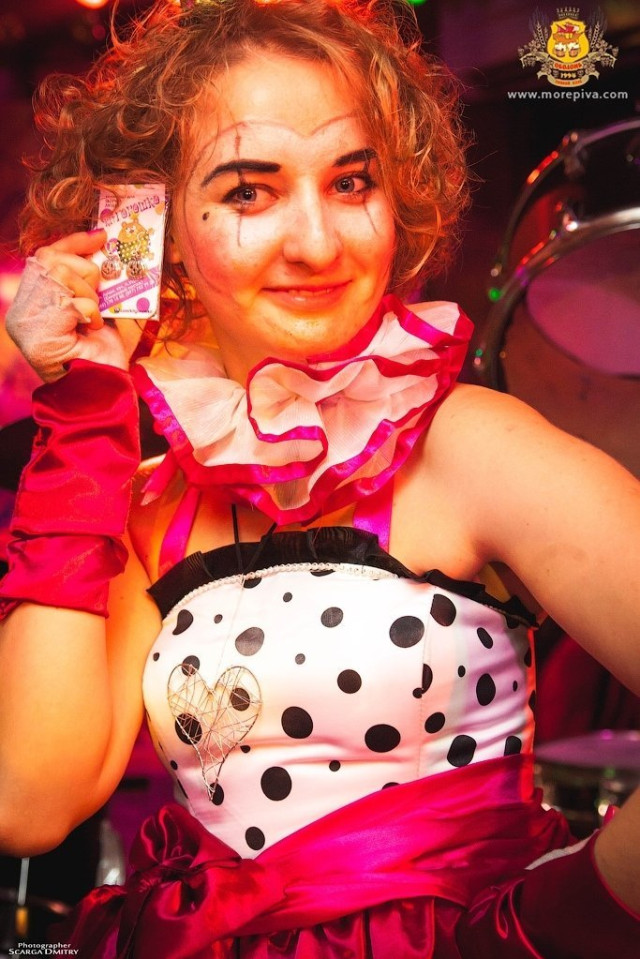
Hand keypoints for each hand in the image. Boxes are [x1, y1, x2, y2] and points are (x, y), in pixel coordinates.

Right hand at [5, 231, 142, 381]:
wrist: (102, 395)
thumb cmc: (101, 358)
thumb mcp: (95, 311)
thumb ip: (87, 283)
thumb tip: (101, 249)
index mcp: (31, 305)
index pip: (45, 256)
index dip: (73, 243)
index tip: (99, 234)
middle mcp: (22, 312)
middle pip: (53, 260)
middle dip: (85, 273)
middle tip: (96, 301)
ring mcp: (27, 322)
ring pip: (63, 276)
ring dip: (89, 296)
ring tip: (91, 321)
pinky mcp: (40, 332)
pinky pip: (73, 299)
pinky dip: (91, 312)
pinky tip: (90, 329)